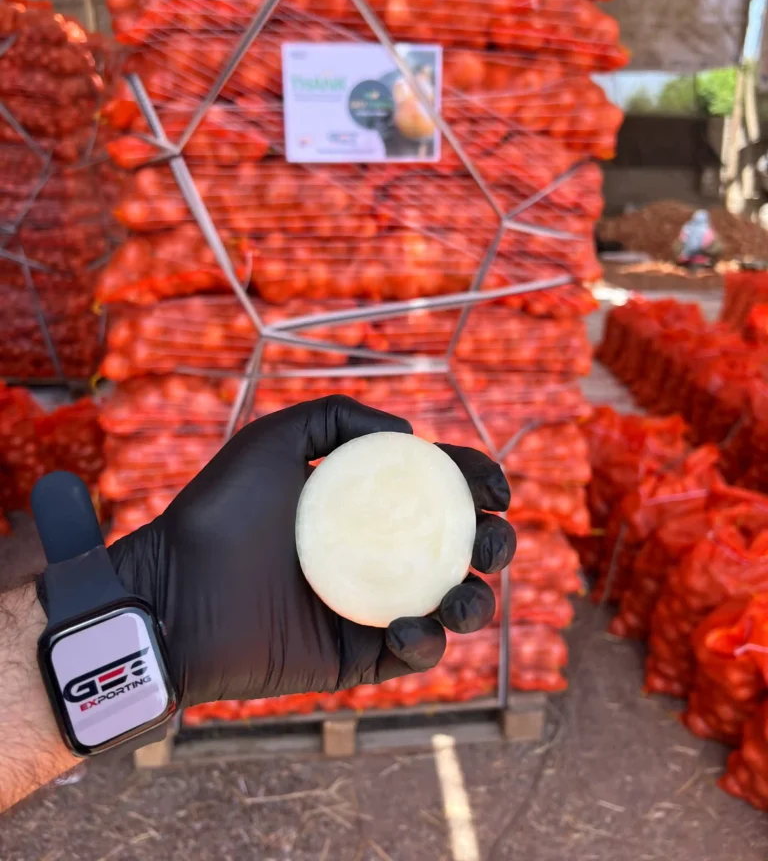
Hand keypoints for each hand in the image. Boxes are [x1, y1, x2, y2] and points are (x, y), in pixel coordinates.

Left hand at [107, 396, 514, 706]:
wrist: (173, 590)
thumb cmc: (219, 510)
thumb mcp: (275, 438)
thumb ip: (337, 415)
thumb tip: (409, 435)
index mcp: (363, 506)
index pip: (439, 492)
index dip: (478, 485)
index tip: (494, 486)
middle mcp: (375, 556)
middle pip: (461, 551)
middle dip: (496, 544)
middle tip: (491, 540)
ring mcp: (368, 608)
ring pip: (451, 608)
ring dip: (478, 602)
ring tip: (463, 594)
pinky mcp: (356, 658)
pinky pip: (412, 656)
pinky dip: (428, 643)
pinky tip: (411, 625)